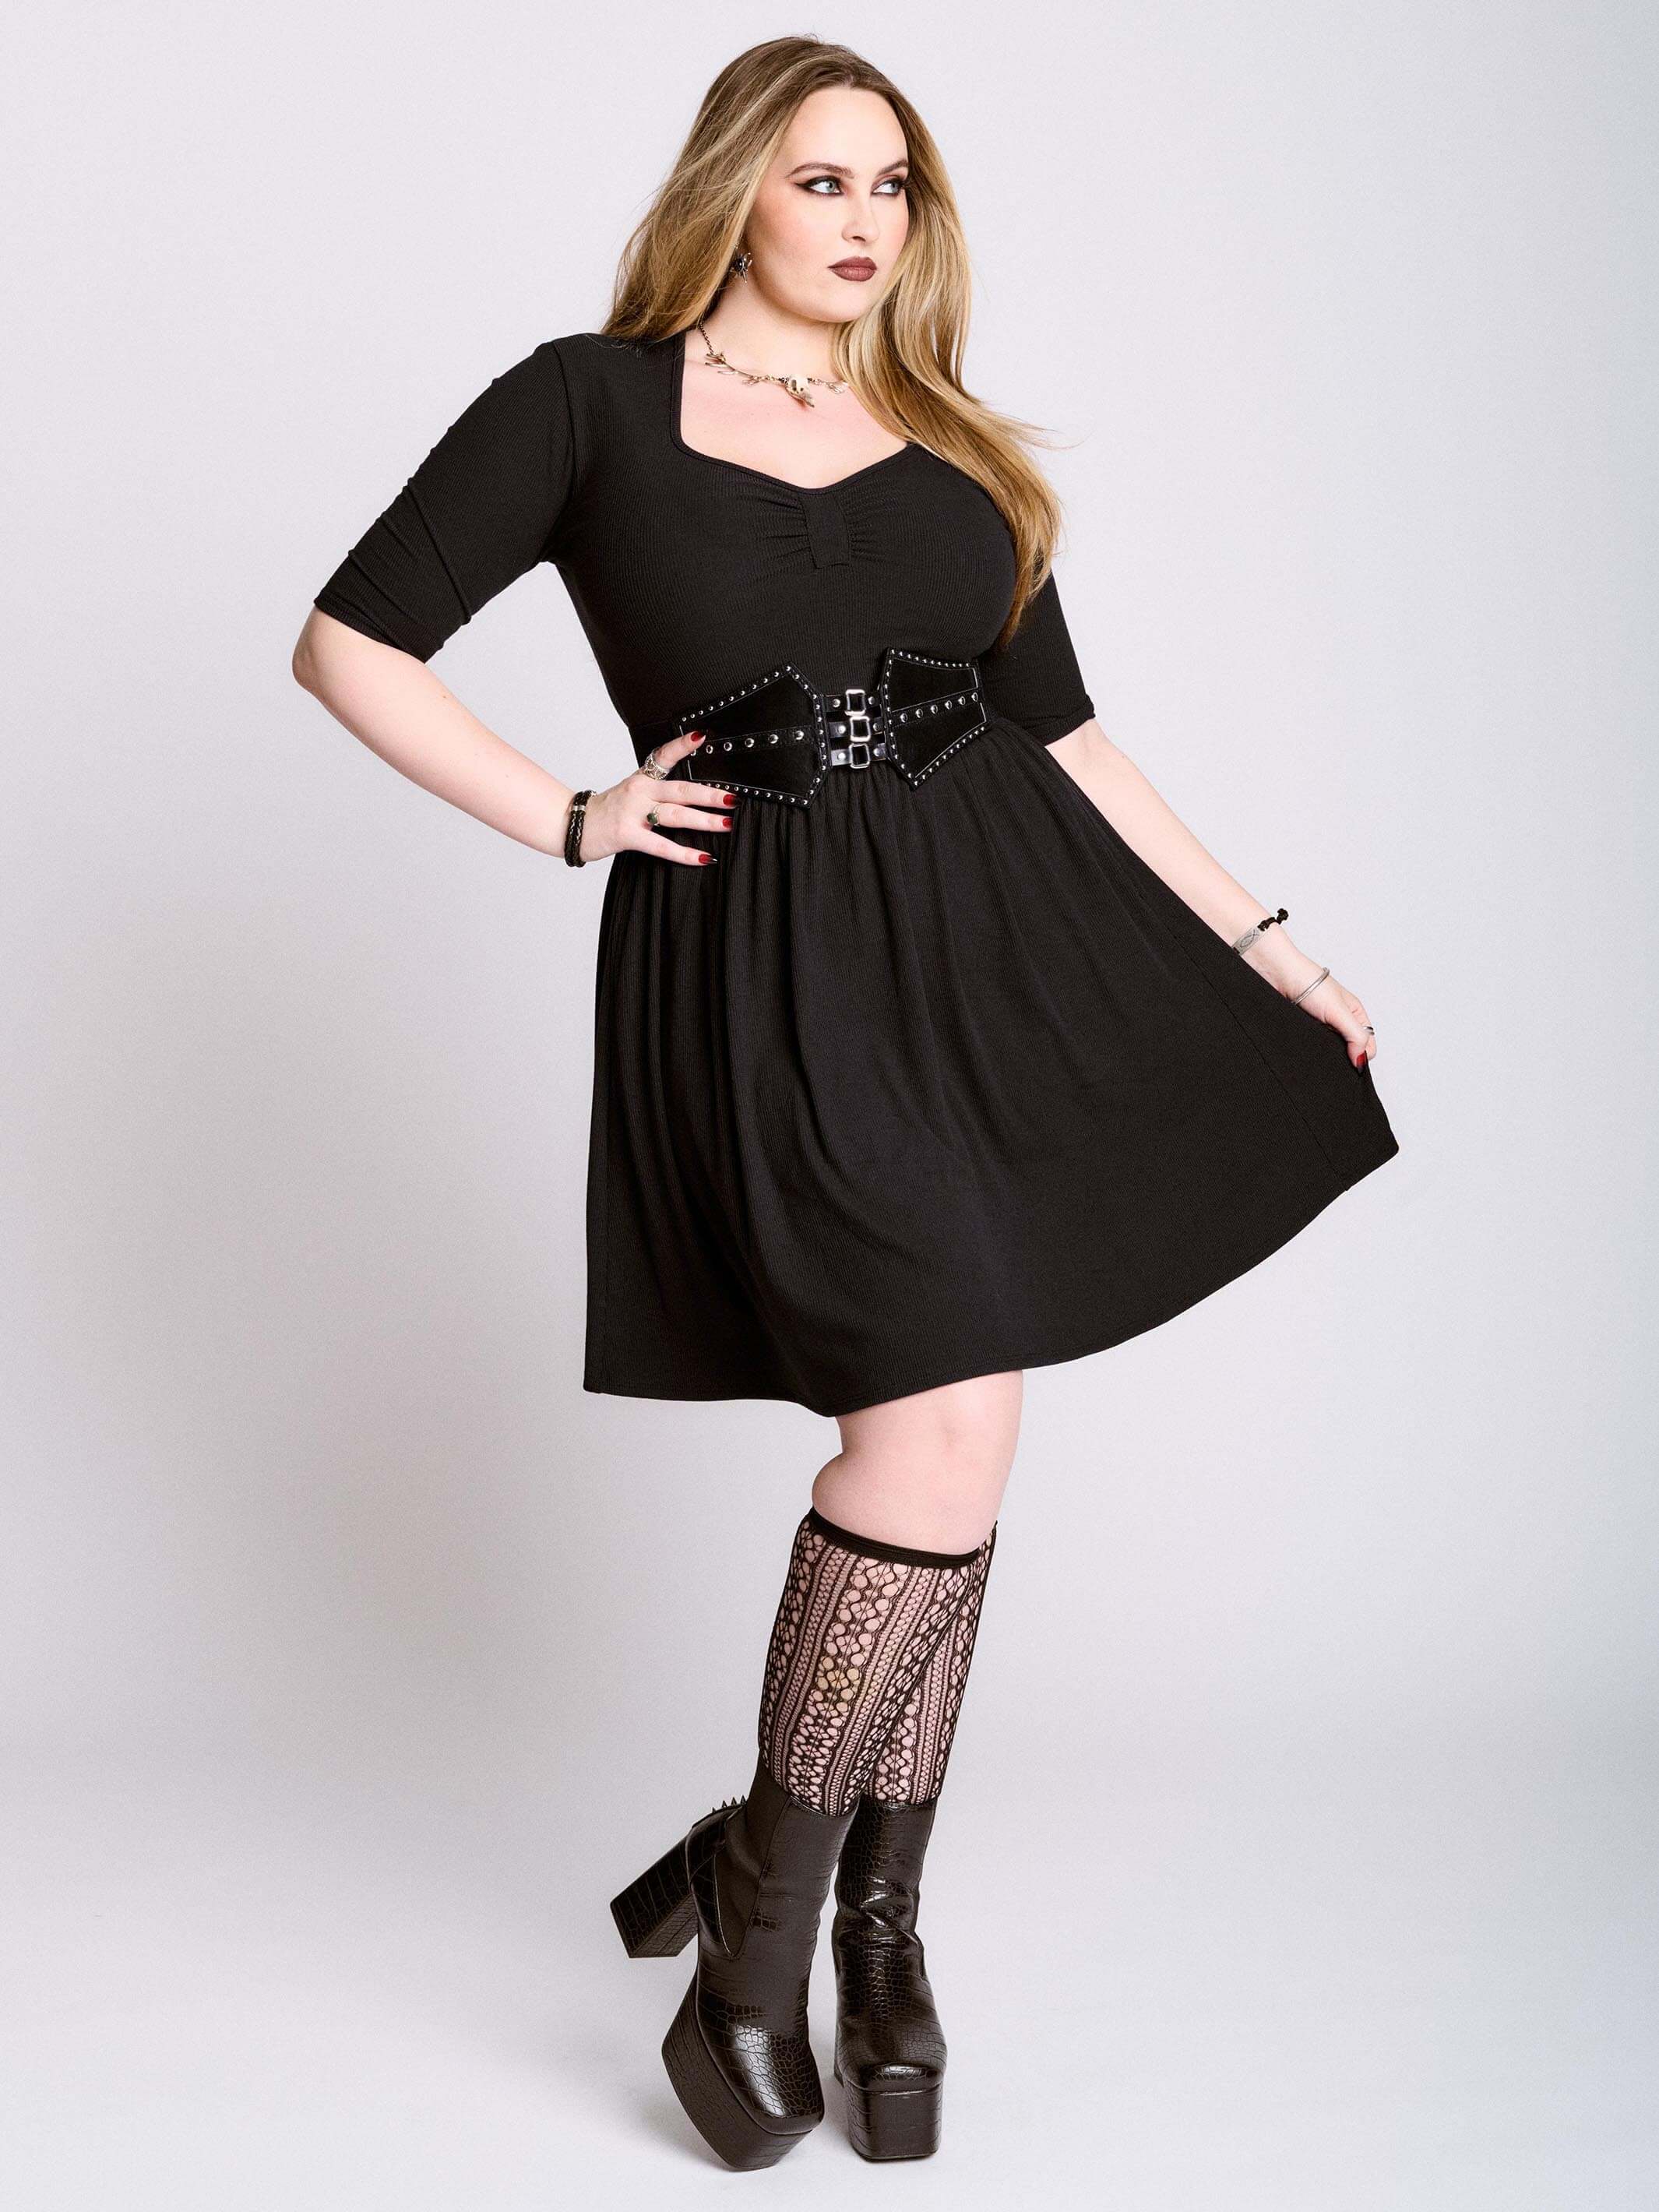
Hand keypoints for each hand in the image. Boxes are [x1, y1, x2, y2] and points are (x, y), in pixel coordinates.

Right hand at [571, 731, 735, 864]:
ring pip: (675, 814)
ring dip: (704, 820)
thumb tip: (692, 799)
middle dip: (710, 795)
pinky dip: (684, 853)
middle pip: (681, 790)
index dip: (682, 745)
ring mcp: (633, 812)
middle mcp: (639, 791)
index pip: (663, 756)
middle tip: (733, 798)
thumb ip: (657, 794)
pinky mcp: (628, 835)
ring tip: (726, 824)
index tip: (702, 736)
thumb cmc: (607, 813)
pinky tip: (702, 857)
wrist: (572, 827)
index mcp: (641, 779)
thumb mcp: (631, 794)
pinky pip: (661, 845)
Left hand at [1291, 968, 1375, 1068]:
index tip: (1353, 1061)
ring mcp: (1320, 1027)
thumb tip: (1361, 1059)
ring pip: (1328, 1050)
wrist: (1276, 974)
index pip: (1368, 1043)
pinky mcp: (1303, 1030)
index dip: (1363, 1054)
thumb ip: (1355, 1035)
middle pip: (1348, 1049)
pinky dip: (1309, 1049)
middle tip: (1334, 1055)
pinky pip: (1310, 1046)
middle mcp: (1339, 1021)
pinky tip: (1305, 1044)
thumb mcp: (1339, 1010)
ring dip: (1325, 1052)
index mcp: (1354, 1013)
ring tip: (1317, 1045)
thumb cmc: (1308, 982)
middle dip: (1344, 1056)